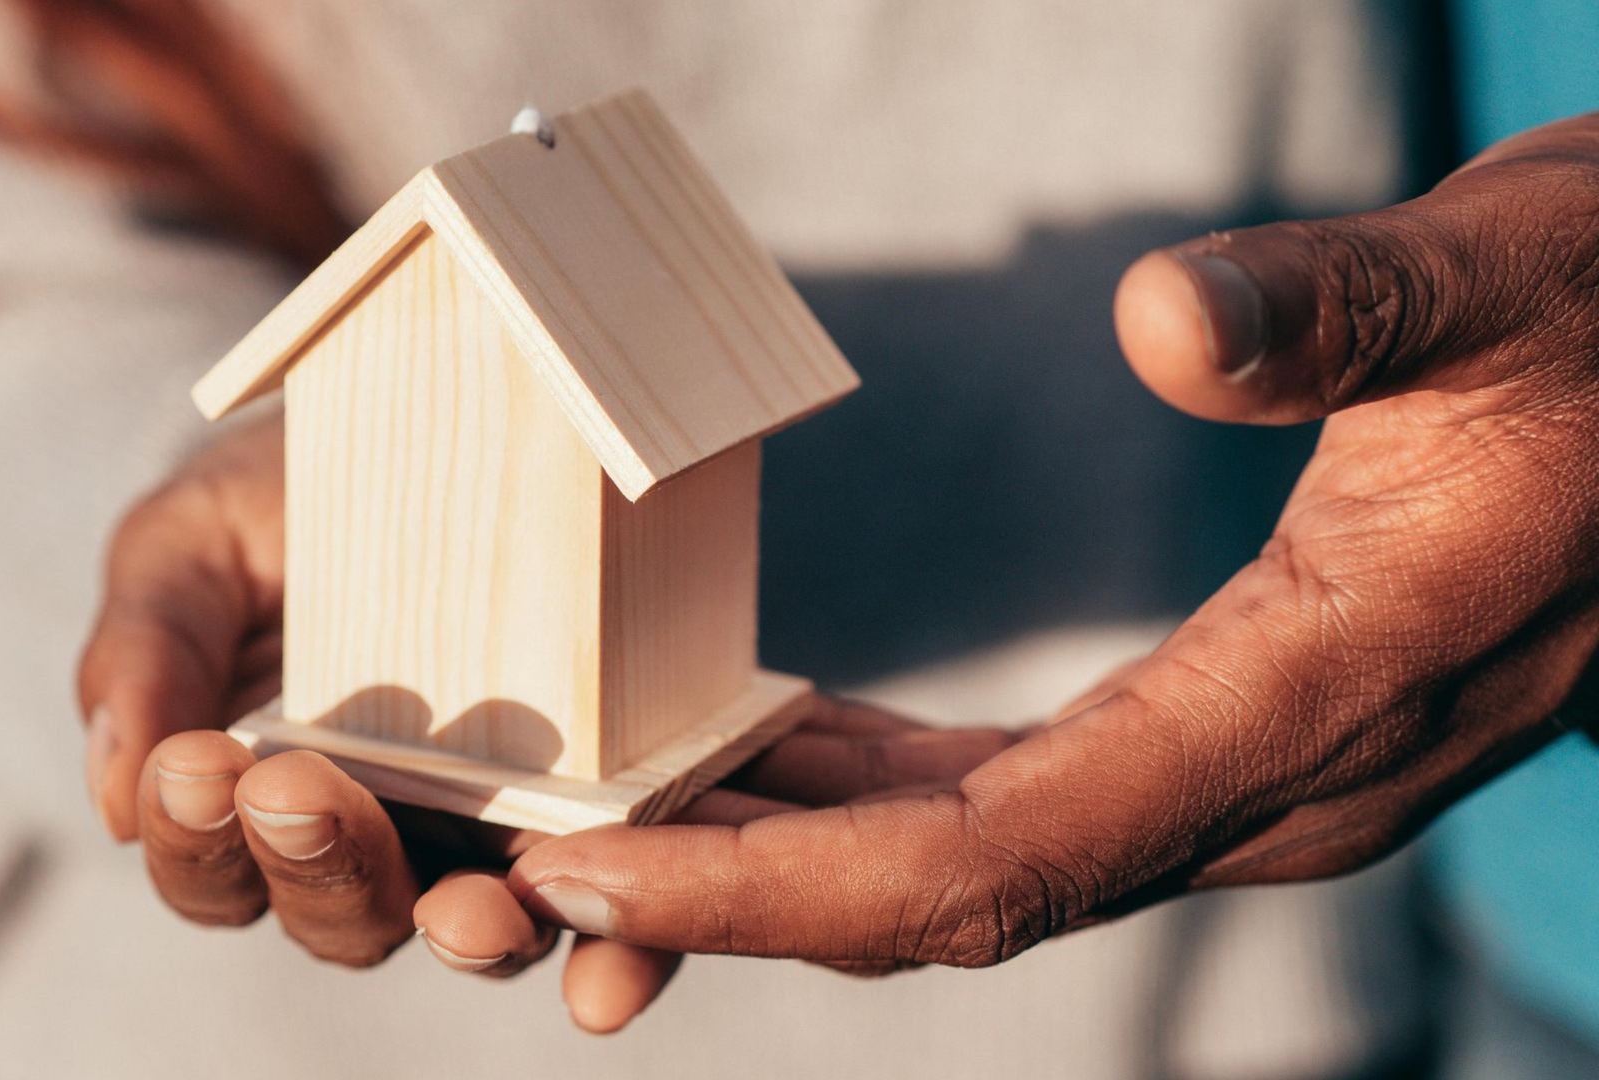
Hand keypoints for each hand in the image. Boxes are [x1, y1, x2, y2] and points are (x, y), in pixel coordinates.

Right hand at [74, 414, 963, 1028]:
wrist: (435, 411)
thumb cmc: (286, 494)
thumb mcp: (194, 542)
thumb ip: (145, 651)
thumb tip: (114, 793)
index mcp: (262, 801)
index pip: (214, 870)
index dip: (196, 837)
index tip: (196, 764)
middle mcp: (381, 840)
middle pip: (341, 914)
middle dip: (319, 866)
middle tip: (298, 791)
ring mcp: (496, 829)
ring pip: (477, 926)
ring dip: (471, 932)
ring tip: (473, 910)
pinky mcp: (607, 805)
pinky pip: (618, 894)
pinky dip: (621, 946)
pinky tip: (615, 967)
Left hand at [506, 114, 1598, 966]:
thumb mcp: (1504, 273)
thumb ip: (1345, 311)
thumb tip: (1161, 319)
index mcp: (1314, 697)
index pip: (998, 856)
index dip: (781, 884)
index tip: (597, 864)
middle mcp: (1269, 786)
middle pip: (954, 897)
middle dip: (739, 895)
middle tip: (538, 862)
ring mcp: (1246, 775)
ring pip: (976, 863)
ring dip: (793, 854)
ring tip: (619, 809)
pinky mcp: (1223, 730)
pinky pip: (1019, 799)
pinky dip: (878, 794)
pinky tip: (776, 746)